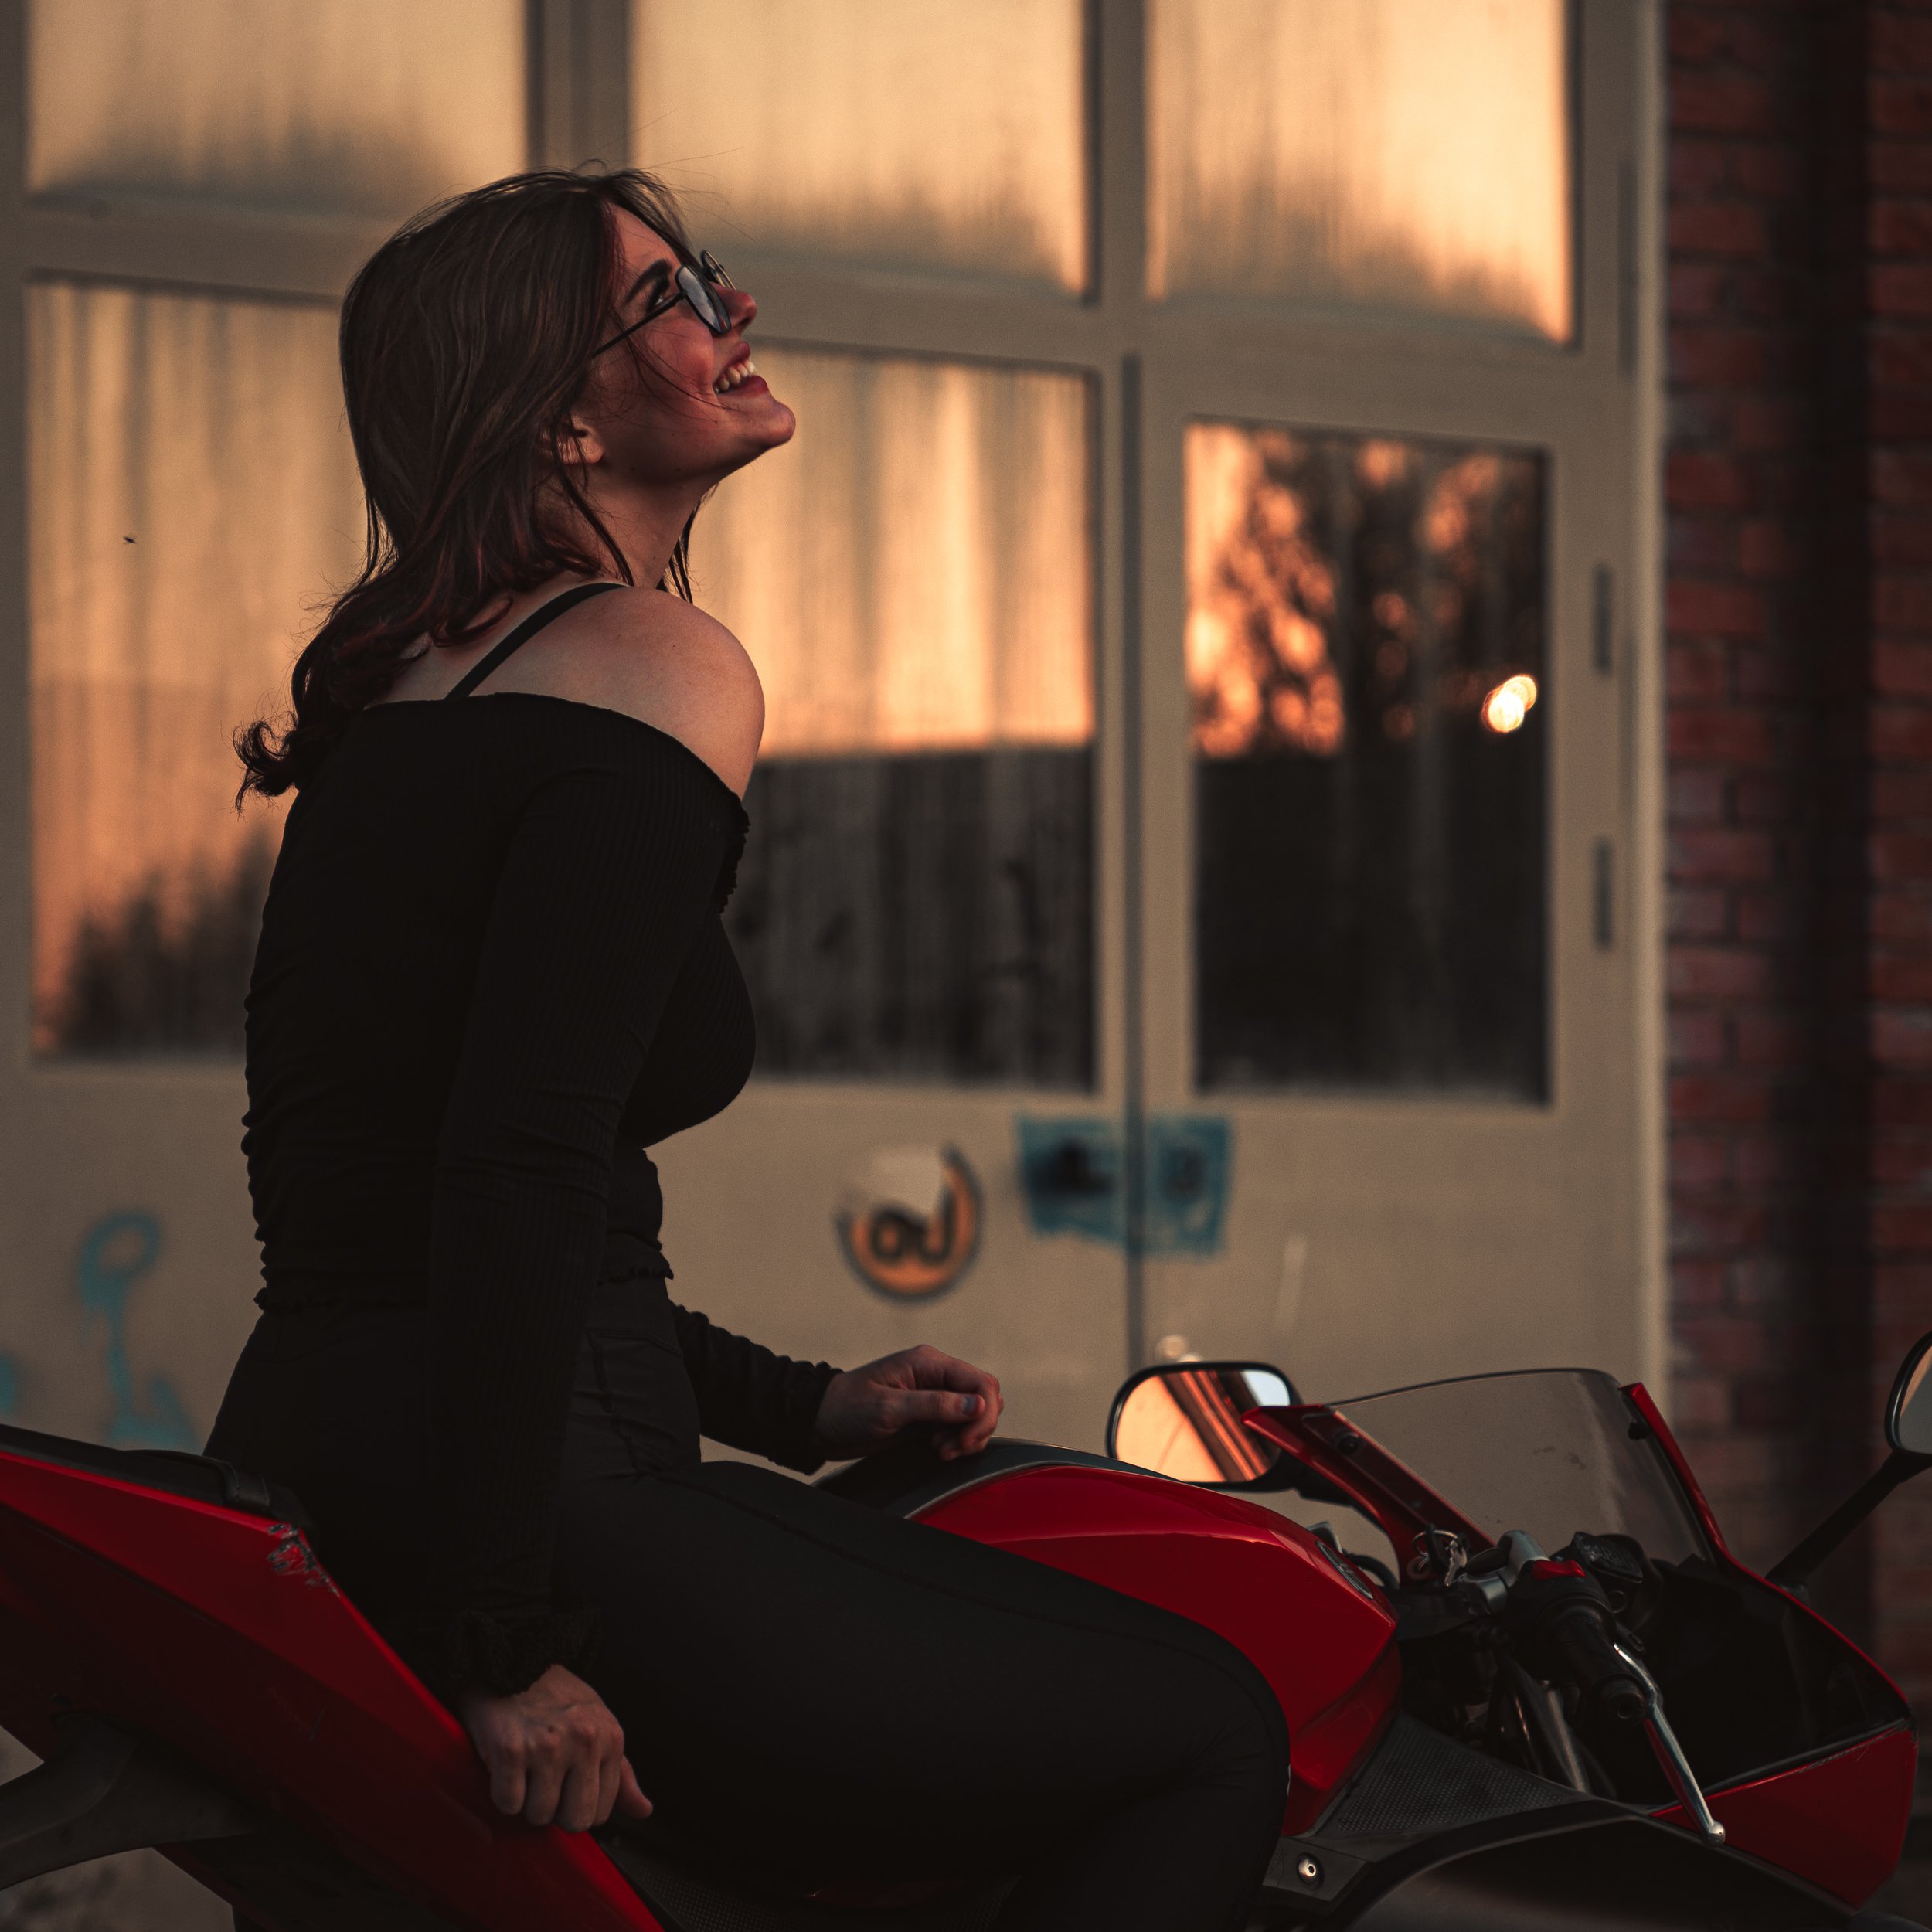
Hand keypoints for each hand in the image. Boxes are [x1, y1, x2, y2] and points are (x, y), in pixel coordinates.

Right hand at [456, 1664, 652, 1830]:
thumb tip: (644, 1811)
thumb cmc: (557, 1698)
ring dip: (527, 1801)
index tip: (566, 1785)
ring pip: (539, 1815)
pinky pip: (508, 1804)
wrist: (514, 1661)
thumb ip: (621, 1773)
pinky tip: (506, 1766)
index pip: (602, 1811)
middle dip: (556, 1813)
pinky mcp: (510, 1750)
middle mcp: (583, 1741)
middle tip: (545, 1783)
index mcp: (610, 1737)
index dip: (579, 1806)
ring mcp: (547, 1746)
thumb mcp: (599, 1724)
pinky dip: (502, 1793)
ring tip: (526, 1768)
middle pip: (575, 1820)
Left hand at [815, 1344, 1003, 1461]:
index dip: (983, 1414)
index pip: (981, 1382)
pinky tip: (939, 1450)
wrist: (822, 1422)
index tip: (966, 1442)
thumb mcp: (889, 1408)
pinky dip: (958, 1441)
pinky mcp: (930, 1414)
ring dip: (968, 1436)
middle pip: (985, 1396)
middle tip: (949, 1450)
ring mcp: (935, 1394)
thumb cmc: (847, 1408)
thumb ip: (935, 1406)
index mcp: (929, 1362)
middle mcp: (936, 1375)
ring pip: (976, 1412)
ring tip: (941, 1451)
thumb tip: (977, 1405)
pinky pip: (961, 1425)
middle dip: (978, 1427)